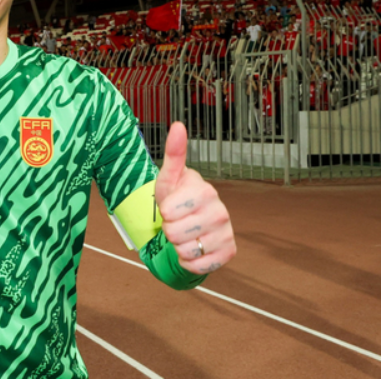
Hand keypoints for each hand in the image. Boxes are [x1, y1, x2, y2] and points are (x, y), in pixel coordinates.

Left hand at [155, 122, 235, 274]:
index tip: (170, 206)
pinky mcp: (229, 252)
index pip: (168, 212)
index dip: (163, 212)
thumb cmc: (177, 198)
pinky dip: (189, 262)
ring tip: (185, 235)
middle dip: (169, 230)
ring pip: (185, 251)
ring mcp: (227, 232)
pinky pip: (198, 266)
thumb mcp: (169, 178)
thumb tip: (178, 124)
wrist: (192, 223)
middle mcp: (221, 211)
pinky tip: (194, 248)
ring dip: (178, 247)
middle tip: (177, 222)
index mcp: (205, 191)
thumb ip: (173, 154)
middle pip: (174, 233)